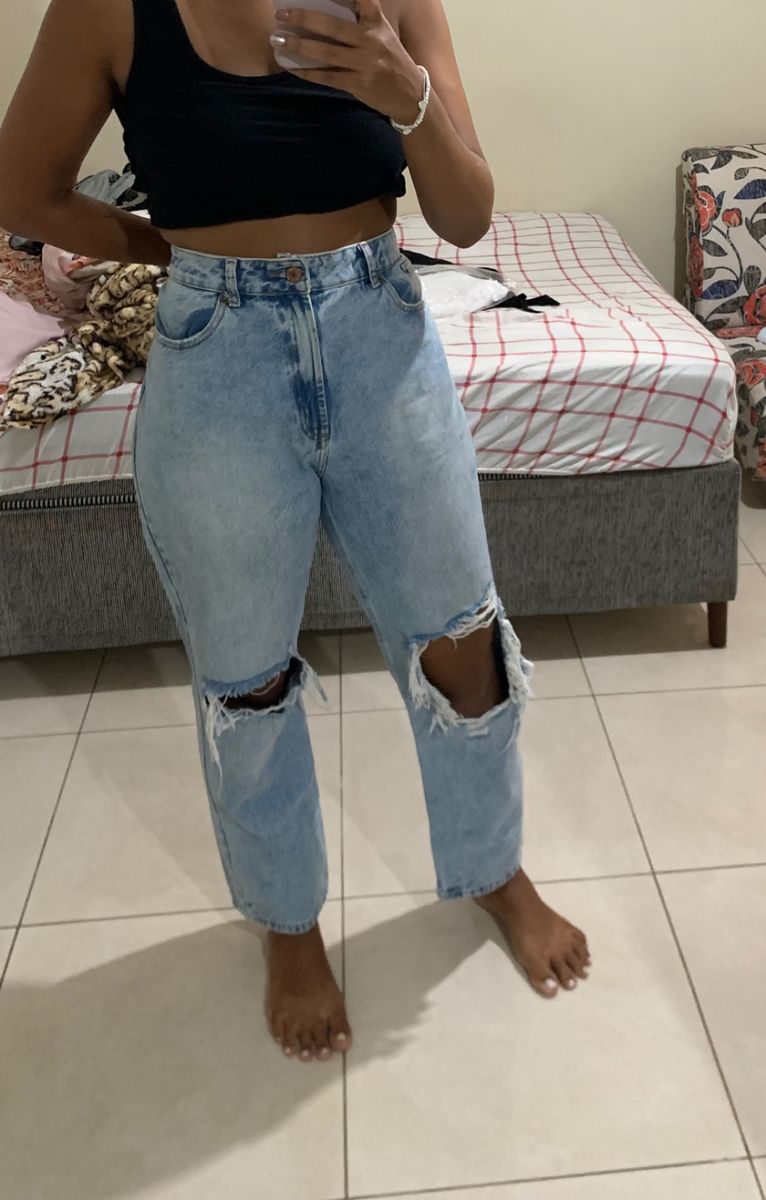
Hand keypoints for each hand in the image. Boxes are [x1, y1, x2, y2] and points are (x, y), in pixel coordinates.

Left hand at [272, 0, 423, 125]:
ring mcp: (365, 64)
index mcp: (376, 22)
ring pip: (326, 53)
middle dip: (304, 19)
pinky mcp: (359, 85)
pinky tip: (292, 67)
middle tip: (281, 15)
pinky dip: (308, 72)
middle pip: (333, 26)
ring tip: (277, 40)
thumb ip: (361, 19)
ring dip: (299, 47)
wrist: (410, 95)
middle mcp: (371, 40)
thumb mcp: (382, 33)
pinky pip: (327, 77)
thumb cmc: (390, 60)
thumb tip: (323, 15)